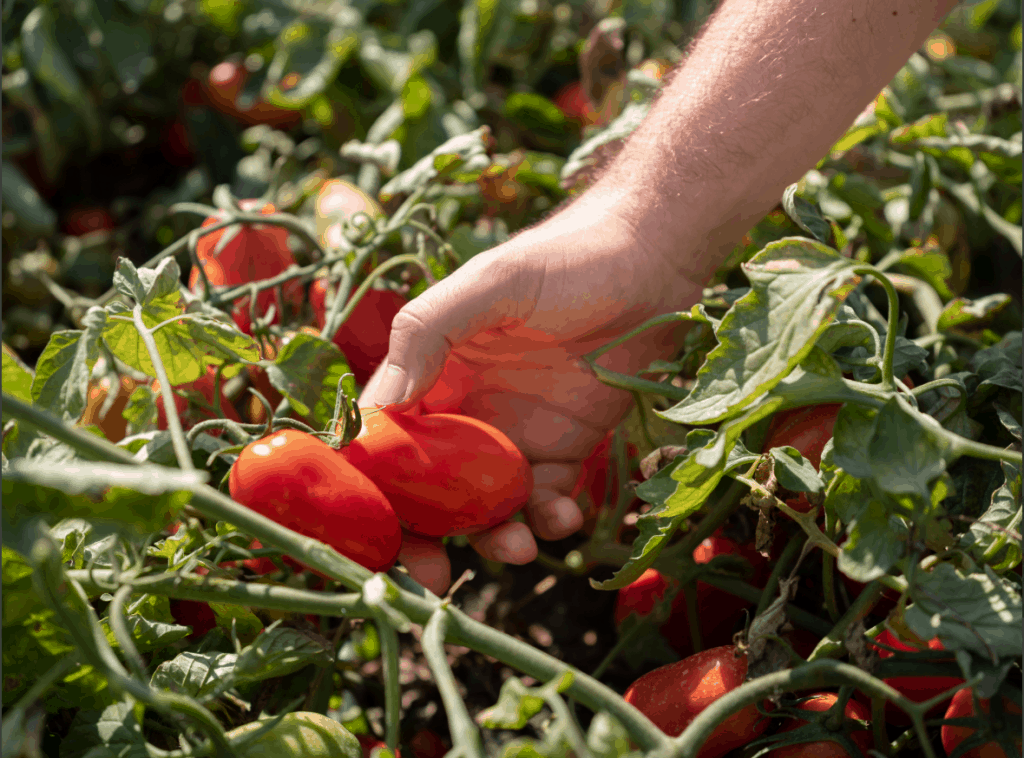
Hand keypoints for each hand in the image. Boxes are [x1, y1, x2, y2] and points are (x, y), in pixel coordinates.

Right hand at [359, 194, 703, 593]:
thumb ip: (429, 332)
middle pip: (428, 489)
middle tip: (434, 580)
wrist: (654, 260)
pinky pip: (546, 500)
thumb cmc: (566, 259)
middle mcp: (465, 409)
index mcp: (431, 372)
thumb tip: (381, 408)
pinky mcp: (566, 447)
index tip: (376, 537)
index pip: (385, 440)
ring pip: (486, 506)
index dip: (373, 491)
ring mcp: (515, 433)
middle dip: (426, 539)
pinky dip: (550, 519)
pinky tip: (565, 516)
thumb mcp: (491, 283)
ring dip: (494, 538)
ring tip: (520, 548)